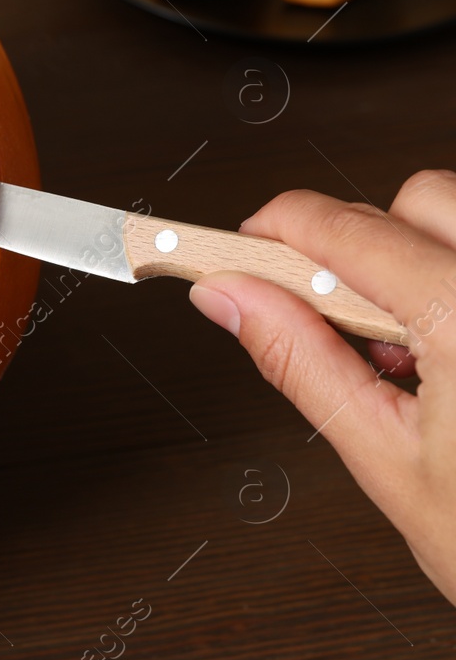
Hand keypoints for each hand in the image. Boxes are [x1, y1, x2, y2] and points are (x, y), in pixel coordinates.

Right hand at [189, 170, 455, 605]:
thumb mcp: (388, 462)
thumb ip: (302, 363)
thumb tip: (234, 300)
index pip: (348, 232)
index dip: (281, 229)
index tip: (248, 243)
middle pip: (420, 198)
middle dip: (363, 242)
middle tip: (343, 322)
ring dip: (426, 258)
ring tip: (422, 348)